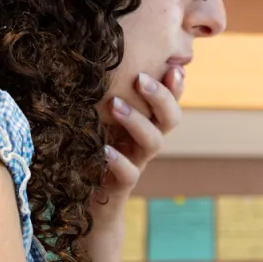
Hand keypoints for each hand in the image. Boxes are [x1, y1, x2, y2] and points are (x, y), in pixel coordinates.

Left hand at [96, 66, 182, 229]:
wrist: (85, 202)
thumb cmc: (90, 151)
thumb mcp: (99, 120)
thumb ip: (108, 96)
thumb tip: (103, 59)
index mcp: (146, 123)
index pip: (170, 101)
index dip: (177, 87)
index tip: (174, 68)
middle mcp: (146, 141)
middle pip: (170, 118)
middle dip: (161, 97)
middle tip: (141, 79)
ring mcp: (136, 162)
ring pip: (153, 141)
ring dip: (137, 121)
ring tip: (115, 104)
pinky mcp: (121, 185)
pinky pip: (129, 173)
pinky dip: (118, 161)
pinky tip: (105, 150)